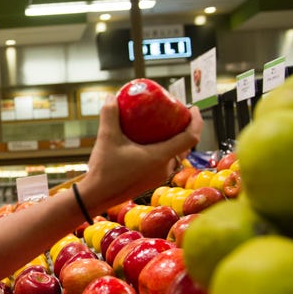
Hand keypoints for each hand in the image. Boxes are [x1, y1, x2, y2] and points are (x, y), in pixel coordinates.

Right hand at [84, 94, 202, 208]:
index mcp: (160, 157)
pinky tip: (147, 142)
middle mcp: (164, 168)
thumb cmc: (104, 169)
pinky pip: (164, 162)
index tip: (193, 108)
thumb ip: (109, 115)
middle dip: (183, 128)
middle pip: (184, 146)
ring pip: (174, 155)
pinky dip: (162, 149)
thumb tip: (111, 96)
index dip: (196, 121)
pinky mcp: (150, 181)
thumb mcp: (106, 138)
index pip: (190, 137)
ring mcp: (158, 177)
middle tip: (173, 114)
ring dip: (172, 140)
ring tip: (161, 126)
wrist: (96, 196)